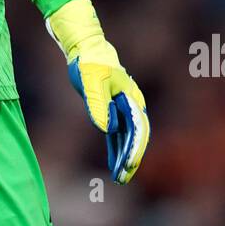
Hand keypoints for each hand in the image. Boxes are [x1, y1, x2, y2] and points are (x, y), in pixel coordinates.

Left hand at [46, 0, 149, 183]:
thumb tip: (108, 129)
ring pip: (127, 137)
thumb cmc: (89, 62)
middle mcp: (131, 103)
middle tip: (123, 177)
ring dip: (124, 156)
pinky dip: (116, 147)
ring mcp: (123, 107)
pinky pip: (117, 133)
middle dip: (131, 157)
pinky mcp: (112, 108)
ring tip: (119, 177)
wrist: (86, 48)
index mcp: (131, 97)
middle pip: (136, 136)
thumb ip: (98, 104)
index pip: (138, 128)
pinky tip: (113, 161)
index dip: (135, 148)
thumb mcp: (90, 81)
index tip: (129, 164)